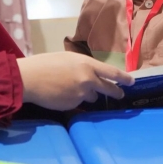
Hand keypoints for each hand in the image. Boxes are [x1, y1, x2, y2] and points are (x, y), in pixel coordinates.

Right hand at [17, 52, 134, 110]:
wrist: (30, 78)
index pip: (112, 72)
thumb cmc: (46, 64)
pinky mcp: (73, 105)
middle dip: (116, 93)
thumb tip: (92, 73)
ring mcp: (81, 94)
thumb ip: (83, 66)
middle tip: (120, 95)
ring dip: (87, 94)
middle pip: (109, 89)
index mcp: (87, 64)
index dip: (124, 78)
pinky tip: (62, 94)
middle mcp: (88, 80)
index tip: (132, 82)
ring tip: (70, 87)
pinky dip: (74, 99)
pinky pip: (78, 103)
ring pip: (92, 97)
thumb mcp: (68, 59)